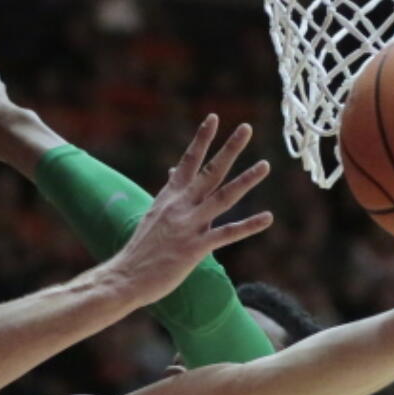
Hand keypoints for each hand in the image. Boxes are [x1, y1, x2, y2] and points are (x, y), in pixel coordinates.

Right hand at [112, 115, 271, 306]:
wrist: (126, 276)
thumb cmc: (141, 249)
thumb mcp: (154, 214)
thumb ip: (170, 192)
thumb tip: (174, 171)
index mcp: (170, 197)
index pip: (188, 161)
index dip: (202, 139)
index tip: (214, 118)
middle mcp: (180, 206)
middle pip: (210, 172)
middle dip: (229, 149)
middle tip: (246, 128)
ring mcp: (188, 226)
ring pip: (223, 197)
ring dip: (246, 180)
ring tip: (265, 165)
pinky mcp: (195, 248)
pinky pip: (227, 234)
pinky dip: (248, 225)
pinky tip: (267, 218)